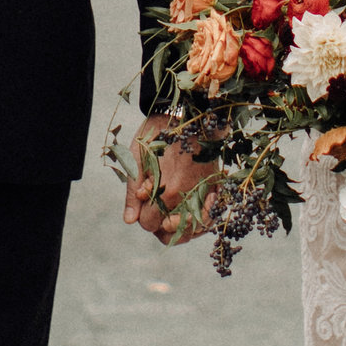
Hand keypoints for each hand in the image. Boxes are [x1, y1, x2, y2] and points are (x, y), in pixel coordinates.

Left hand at [122, 115, 215, 242]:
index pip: (148, 224)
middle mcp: (187, 198)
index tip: (145, 201)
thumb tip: (130, 220)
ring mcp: (204, 195)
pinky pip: (209, 219)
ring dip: (179, 228)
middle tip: (156, 208)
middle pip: (168, 232)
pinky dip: (199, 223)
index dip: (142, 216)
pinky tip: (189, 216)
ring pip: (191, 232)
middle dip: (158, 223)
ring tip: (171, 216)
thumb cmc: (161, 132)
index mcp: (166, 192)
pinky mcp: (215, 189)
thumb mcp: (138, 156)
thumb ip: (133, 191)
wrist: (192, 113)